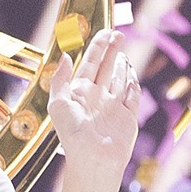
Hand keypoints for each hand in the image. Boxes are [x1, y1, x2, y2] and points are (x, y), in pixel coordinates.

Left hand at [48, 28, 140, 179]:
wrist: (93, 159)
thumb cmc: (72, 135)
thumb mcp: (58, 105)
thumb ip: (59, 79)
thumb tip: (63, 56)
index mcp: (80, 93)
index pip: (90, 64)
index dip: (98, 47)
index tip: (106, 32)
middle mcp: (97, 97)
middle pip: (106, 67)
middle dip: (112, 50)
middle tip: (118, 34)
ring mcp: (113, 106)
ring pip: (120, 79)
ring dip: (122, 65)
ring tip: (122, 51)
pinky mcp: (128, 116)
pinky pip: (132, 95)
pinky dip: (132, 83)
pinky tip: (131, 73)